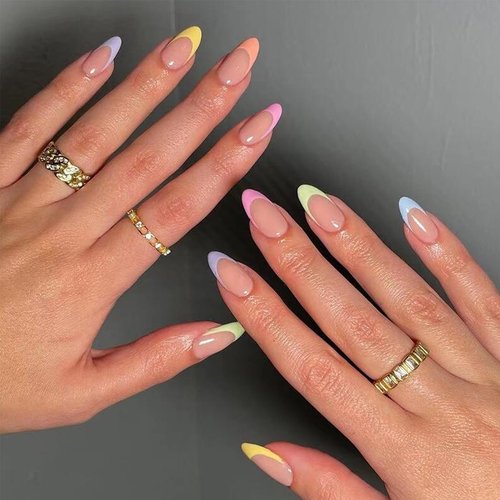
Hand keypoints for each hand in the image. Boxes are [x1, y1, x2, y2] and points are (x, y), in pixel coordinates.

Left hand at [0, 27, 281, 432]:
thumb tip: (220, 330)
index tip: (257, 128)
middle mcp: (62, 231)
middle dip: (202, 107)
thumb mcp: (83, 394)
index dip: (224, 163)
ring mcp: (21, 201)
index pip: (176, 209)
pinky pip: (30, 127)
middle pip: (147, 157)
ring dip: (145, 85)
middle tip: (237, 67)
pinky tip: (102, 57)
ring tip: (183, 49)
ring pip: (95, 131)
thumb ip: (156, 360)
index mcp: (92, 280)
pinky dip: (68, 87)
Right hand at [210, 186, 499, 498]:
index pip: (314, 370)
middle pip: (354, 322)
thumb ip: (330, 490)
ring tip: (323, 206)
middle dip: (300, 263)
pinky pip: (482, 299)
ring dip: (360, 248)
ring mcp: (483, 376)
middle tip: (267, 217)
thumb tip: (268, 452)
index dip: (266, 317)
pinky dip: (448, 254)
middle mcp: (441, 405)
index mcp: (407, 453)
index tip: (233, 275)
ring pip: (410, 300)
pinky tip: (415, 217)